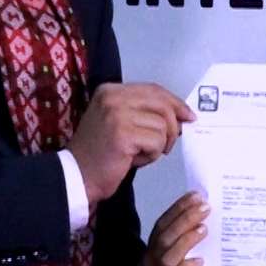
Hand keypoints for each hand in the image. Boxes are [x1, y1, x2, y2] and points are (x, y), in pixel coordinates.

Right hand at [69, 82, 195, 203]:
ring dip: (158, 144)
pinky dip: (152, 155)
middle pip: (162, 104)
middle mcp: (113, 97)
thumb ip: (144, 113)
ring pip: (162, 124)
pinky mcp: (123, 134)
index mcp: (110, 90)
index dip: (174, 102)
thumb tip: (181, 115)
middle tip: (169, 143)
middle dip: (173, 125)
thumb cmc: (101, 153)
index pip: (153, 90)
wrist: (77, 176)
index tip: (188, 115)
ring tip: (141, 154)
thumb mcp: (120, 123)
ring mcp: (117, 114)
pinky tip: (136, 160)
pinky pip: (156, 141)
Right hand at [146, 191, 207, 265]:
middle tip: (206, 208)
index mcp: (155, 246)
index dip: (178, 208)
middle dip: (185, 220)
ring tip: (204, 229)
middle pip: (164, 238)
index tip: (196, 196)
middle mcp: (152, 261)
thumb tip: (203, 202)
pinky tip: (201, 260)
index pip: (162, 223)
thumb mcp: (191, 245)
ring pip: (167, 258)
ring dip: (186, 241)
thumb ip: (191, 228)